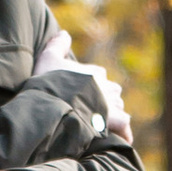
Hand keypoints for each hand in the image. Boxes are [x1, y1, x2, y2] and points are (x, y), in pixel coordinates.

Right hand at [34, 22, 133, 142]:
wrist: (53, 103)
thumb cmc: (49, 81)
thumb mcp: (48, 59)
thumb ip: (57, 45)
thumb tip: (64, 33)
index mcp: (93, 72)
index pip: (99, 75)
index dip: (92, 82)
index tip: (82, 90)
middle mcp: (105, 86)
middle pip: (112, 90)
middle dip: (106, 96)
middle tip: (94, 106)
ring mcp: (110, 103)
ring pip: (118, 105)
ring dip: (113, 111)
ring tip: (104, 121)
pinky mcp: (112, 119)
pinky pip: (124, 124)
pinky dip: (124, 130)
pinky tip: (123, 137)